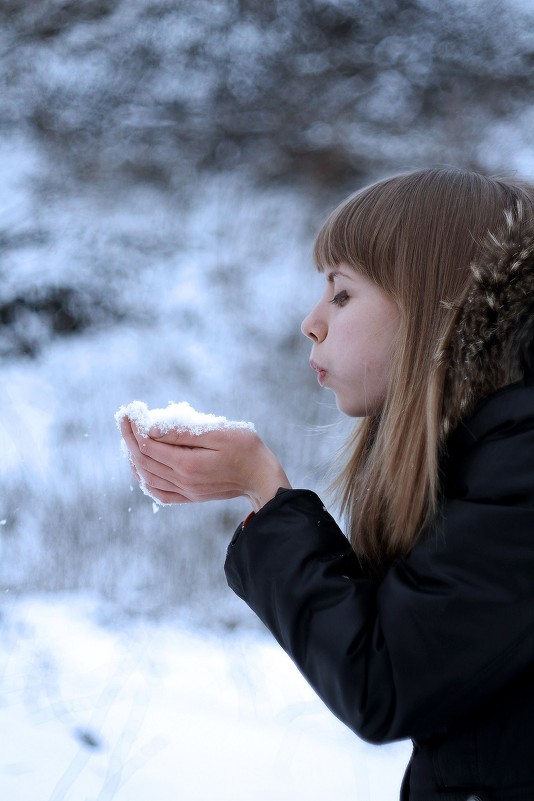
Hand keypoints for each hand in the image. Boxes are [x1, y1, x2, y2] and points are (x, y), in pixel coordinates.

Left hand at [119, 417, 290, 511]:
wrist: (263, 477)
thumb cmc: (247, 449)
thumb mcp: (218, 433)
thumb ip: (184, 432)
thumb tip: (152, 430)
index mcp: (187, 464)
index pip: (148, 446)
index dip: (134, 429)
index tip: (130, 412)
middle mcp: (183, 481)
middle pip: (144, 461)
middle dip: (129, 439)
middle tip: (124, 420)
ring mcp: (187, 492)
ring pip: (147, 478)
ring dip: (135, 458)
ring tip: (130, 439)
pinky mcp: (192, 497)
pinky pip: (160, 493)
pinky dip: (146, 480)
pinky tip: (144, 468)